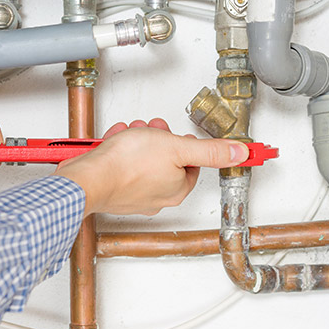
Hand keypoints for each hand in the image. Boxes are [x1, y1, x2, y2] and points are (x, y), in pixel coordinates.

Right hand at [54, 118, 248, 215]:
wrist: (88, 178)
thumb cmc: (126, 166)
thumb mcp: (176, 147)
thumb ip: (210, 150)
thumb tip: (240, 153)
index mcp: (178, 189)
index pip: (192, 163)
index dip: (182, 143)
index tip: (173, 134)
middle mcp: (158, 197)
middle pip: (166, 160)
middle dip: (157, 140)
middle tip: (149, 132)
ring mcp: (134, 196)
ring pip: (142, 161)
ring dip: (136, 142)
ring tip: (128, 135)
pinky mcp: (114, 191)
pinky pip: (122, 166)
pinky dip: (118, 151)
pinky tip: (113, 143)